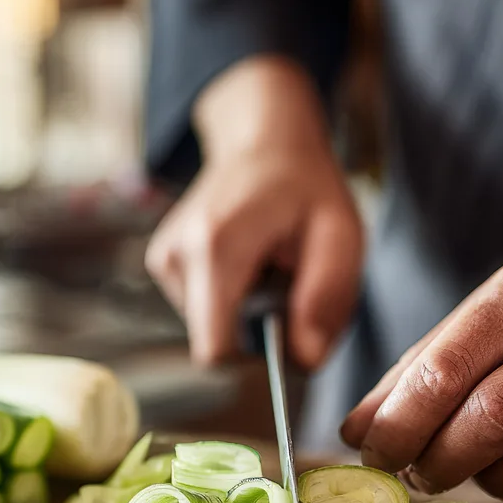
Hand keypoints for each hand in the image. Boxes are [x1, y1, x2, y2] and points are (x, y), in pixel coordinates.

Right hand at [146, 58, 363, 368]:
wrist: (261, 141)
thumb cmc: (304, 187)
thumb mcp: (340, 237)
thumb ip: (326, 301)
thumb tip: (305, 361)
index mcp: (217, 247)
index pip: (215, 349)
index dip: (253, 358)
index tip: (283, 332)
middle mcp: (178, 255)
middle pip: (213, 340)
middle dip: (253, 331)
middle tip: (284, 285)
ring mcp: (164, 259)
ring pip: (206, 326)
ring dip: (243, 310)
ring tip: (266, 266)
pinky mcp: (163, 263)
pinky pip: (199, 308)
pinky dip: (229, 296)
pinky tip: (246, 261)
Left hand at [341, 243, 502, 502]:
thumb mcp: (486, 314)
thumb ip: (419, 369)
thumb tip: (355, 433)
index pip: (443, 373)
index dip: (399, 427)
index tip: (374, 457)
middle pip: (492, 420)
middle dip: (441, 463)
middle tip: (418, 475)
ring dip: (493, 482)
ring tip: (477, 469)